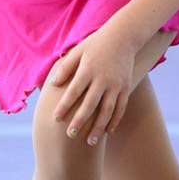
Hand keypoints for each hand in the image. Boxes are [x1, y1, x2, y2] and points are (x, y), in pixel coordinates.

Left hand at [49, 29, 136, 144]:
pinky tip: (107, 132)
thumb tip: (52, 84)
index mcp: (88, 69)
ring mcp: (116, 84)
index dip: (64, 105)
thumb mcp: (78, 51)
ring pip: (107, 110)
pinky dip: (114, 121)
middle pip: (90, 104)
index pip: (74, 91)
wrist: (123, 37)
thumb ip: (65, 68)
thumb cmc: (95, 44)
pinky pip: (121, 108)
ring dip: (98, 127)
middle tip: (69, 136)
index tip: (55, 118)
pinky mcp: (126, 87)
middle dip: (79, 121)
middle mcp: (103, 78)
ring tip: (90, 142)